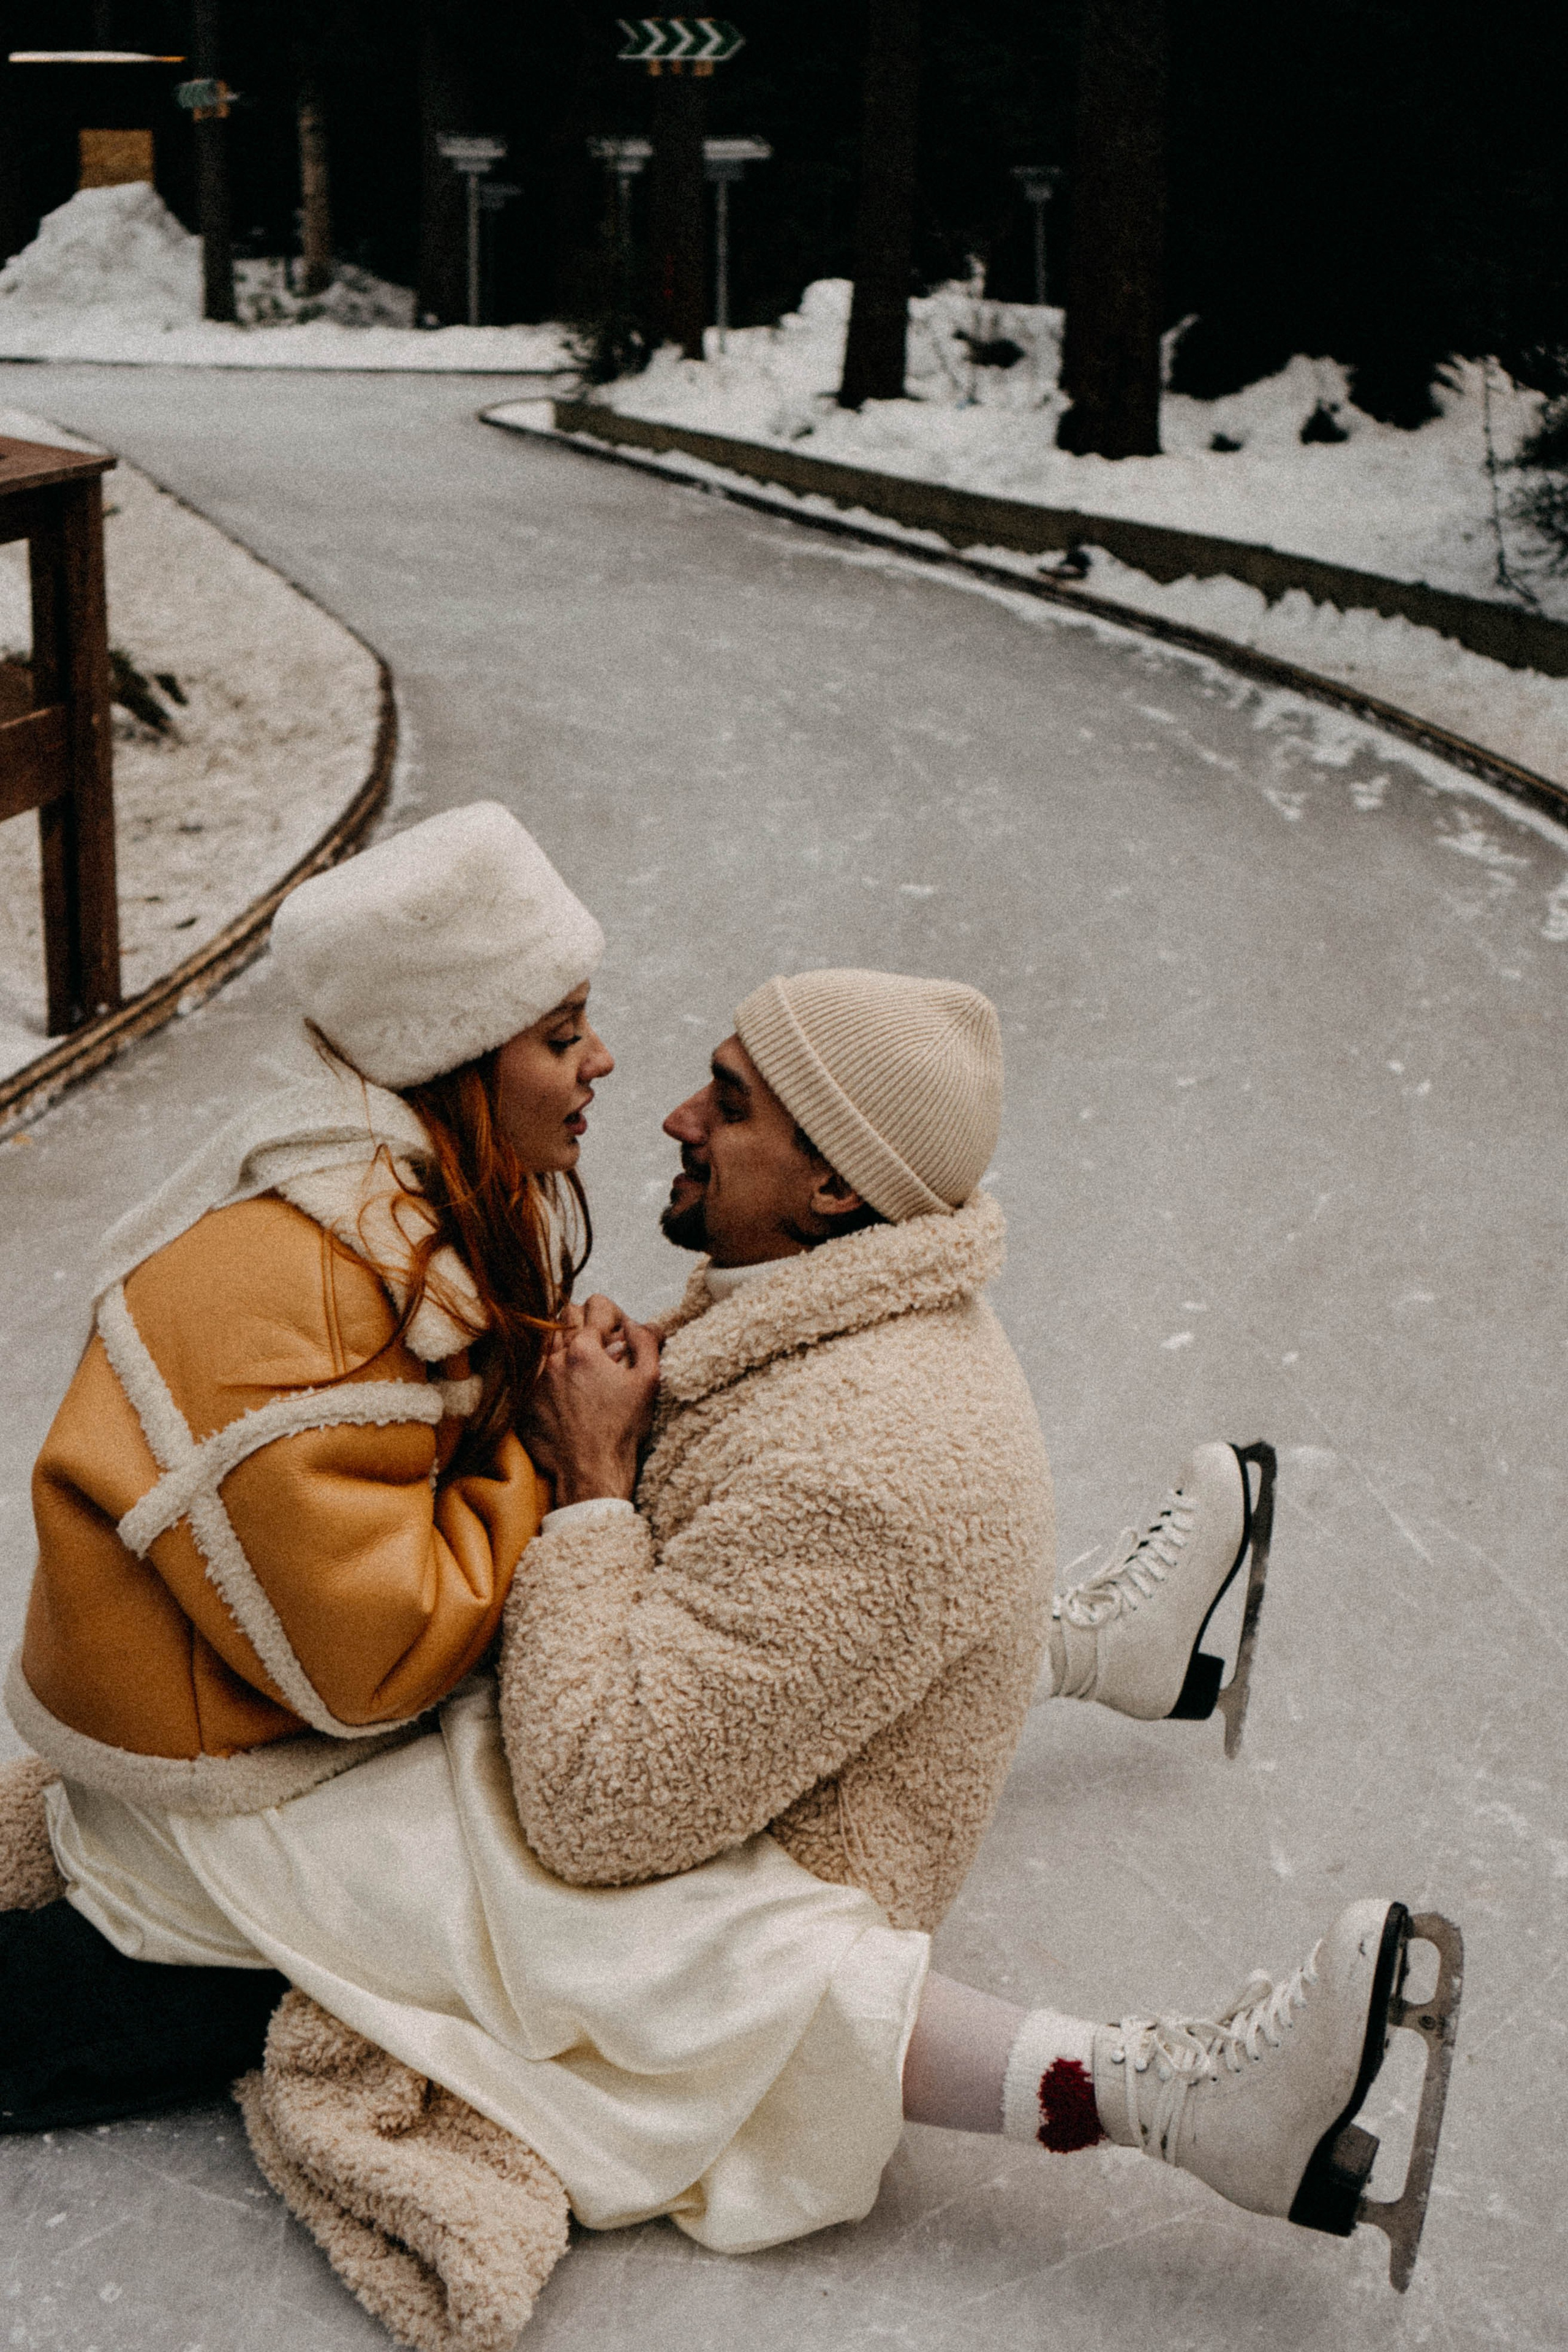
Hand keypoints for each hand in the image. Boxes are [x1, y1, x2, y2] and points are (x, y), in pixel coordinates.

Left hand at [521, 1294, 660, 1504]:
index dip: (612, 1314)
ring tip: (578, 1360)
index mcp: (586, 1350)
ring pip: (544, 1336)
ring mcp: (535, 1377)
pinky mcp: (524, 1397)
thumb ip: (646, 1343)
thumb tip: (638, 1322)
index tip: (617, 1331)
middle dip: (585, 1321)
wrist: (590, 1470)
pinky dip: (544, 1365)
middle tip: (599, 1342)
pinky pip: (529, 1365)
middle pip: (566, 1314)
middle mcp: (555, 1358)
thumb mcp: (648, 1382)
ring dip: (562, 1340)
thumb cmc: (621, 1430)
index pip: (596, 1305)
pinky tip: (560, 1382)